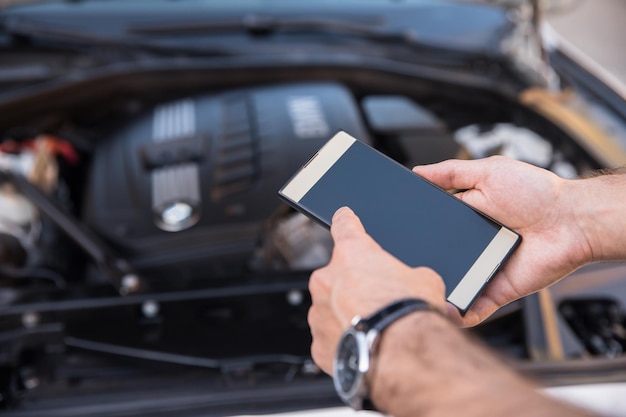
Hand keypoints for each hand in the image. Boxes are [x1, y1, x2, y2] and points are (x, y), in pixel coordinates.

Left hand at [307, 207, 445, 374]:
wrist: (402, 355)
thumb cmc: (412, 313)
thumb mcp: (426, 281)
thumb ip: (410, 274)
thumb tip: (414, 284)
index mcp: (353, 254)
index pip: (344, 226)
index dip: (345, 220)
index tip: (342, 216)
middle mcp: (328, 279)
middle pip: (338, 277)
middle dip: (355, 287)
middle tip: (378, 303)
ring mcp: (319, 313)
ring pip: (331, 310)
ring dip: (348, 316)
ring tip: (376, 330)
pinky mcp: (319, 344)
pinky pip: (330, 339)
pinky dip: (344, 343)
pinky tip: (366, 348)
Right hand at [413, 156, 592, 326]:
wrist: (571, 221)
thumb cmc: (537, 193)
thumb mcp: (488, 171)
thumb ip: (451, 172)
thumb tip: (418, 172)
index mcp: (463, 218)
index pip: (430, 228)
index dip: (413, 231)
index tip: (394, 234)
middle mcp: (469, 246)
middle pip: (435, 259)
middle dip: (418, 265)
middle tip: (398, 268)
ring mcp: (481, 270)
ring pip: (449, 285)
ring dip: (433, 290)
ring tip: (415, 292)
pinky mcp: (495, 291)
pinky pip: (473, 308)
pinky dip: (458, 315)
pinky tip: (443, 312)